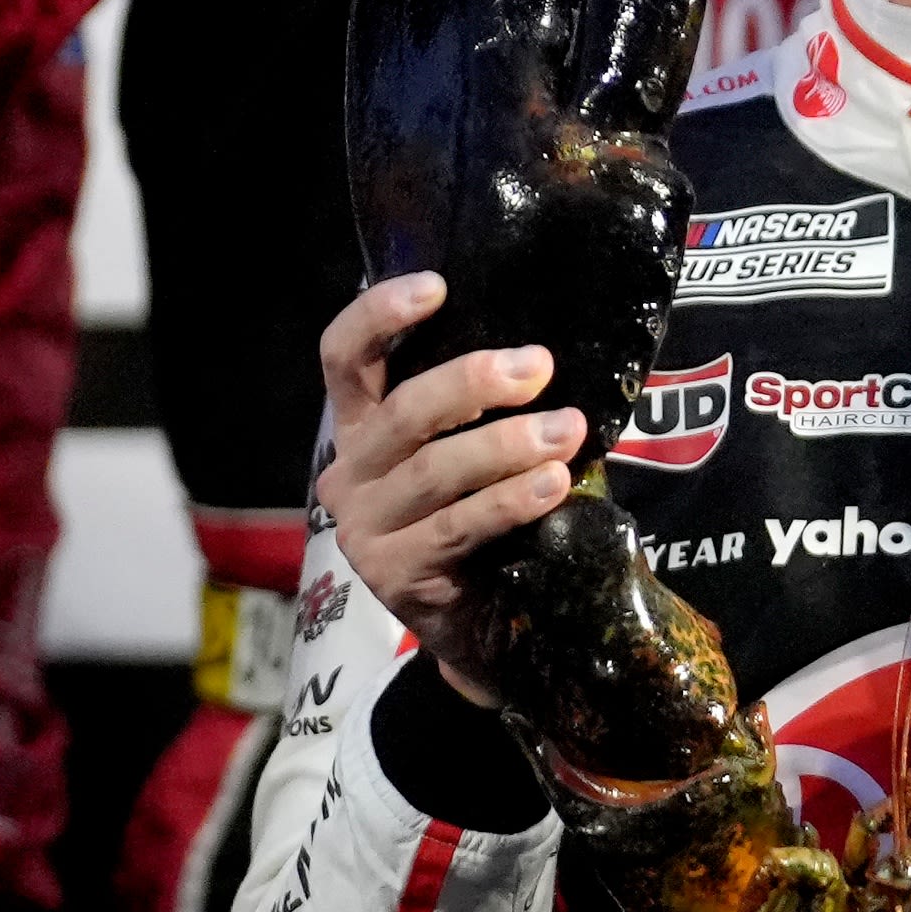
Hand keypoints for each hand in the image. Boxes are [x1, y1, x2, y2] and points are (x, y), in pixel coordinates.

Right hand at [314, 273, 581, 704]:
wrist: (484, 626)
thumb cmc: (484, 518)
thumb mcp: (472, 452)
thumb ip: (483, 407)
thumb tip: (547, 352)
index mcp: (362, 428)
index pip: (343, 357)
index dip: (379, 314)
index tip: (436, 285)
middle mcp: (350, 473)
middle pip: (401, 412)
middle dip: (472, 382)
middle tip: (538, 366)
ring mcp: (365, 528)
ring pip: (434, 470)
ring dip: (507, 445)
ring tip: (566, 430)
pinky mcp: (394, 576)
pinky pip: (457, 527)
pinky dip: (509, 501)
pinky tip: (552, 485)